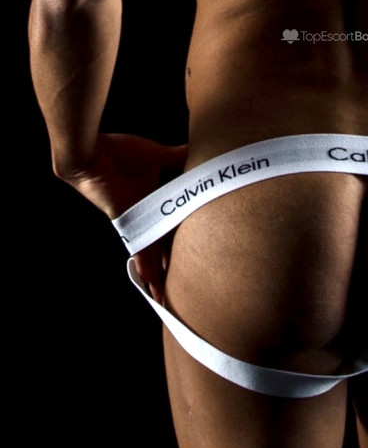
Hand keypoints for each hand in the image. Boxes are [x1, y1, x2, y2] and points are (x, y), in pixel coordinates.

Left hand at [64, 132, 187, 301]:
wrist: (92, 154)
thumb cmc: (118, 152)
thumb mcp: (156, 155)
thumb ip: (176, 157)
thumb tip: (195, 149)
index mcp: (147, 203)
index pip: (164, 229)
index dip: (172, 245)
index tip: (183, 259)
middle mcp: (141, 218)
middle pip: (156, 248)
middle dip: (163, 269)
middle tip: (173, 291)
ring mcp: (133, 223)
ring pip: (148, 255)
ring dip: (156, 276)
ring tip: (164, 298)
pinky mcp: (127, 225)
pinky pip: (141, 249)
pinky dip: (148, 267)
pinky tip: (153, 285)